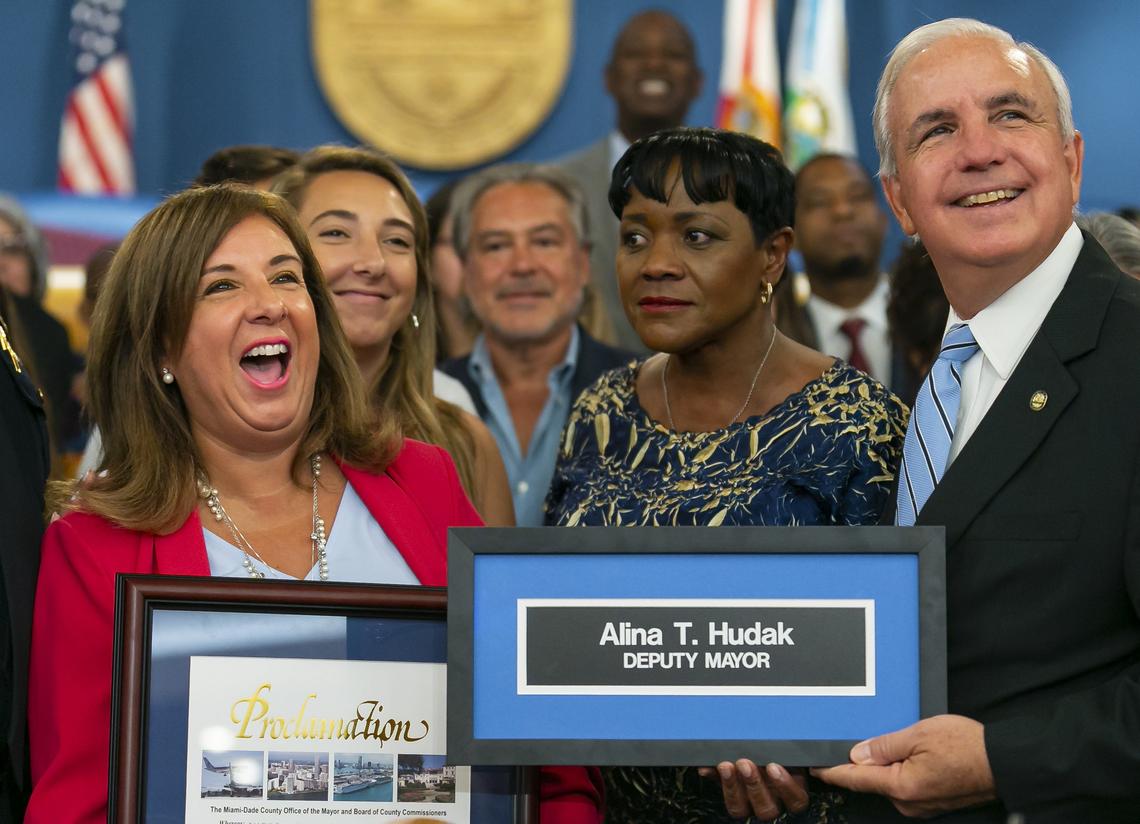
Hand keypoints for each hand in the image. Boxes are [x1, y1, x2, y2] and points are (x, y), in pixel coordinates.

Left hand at [697, 759, 808, 820]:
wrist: (760, 748)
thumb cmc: (780, 751)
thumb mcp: (788, 751)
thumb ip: (790, 751)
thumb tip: (801, 752)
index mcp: (791, 793)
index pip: (796, 800)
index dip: (785, 786)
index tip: (773, 767)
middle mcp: (772, 803)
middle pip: (766, 808)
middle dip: (754, 786)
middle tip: (745, 764)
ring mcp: (749, 804)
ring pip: (740, 809)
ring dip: (731, 787)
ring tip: (726, 766)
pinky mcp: (731, 796)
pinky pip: (719, 794)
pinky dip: (713, 779)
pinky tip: (707, 768)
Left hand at [811, 714, 996, 817]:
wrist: (1003, 762)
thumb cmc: (967, 747)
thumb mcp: (919, 734)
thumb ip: (884, 745)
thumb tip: (858, 753)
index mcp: (901, 786)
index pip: (855, 779)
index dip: (832, 771)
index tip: (815, 766)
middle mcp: (908, 802)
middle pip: (871, 780)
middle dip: (863, 761)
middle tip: (860, 738)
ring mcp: (921, 805)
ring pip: (890, 782)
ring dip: (886, 764)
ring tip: (897, 742)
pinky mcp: (932, 802)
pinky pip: (906, 784)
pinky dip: (901, 769)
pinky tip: (910, 754)